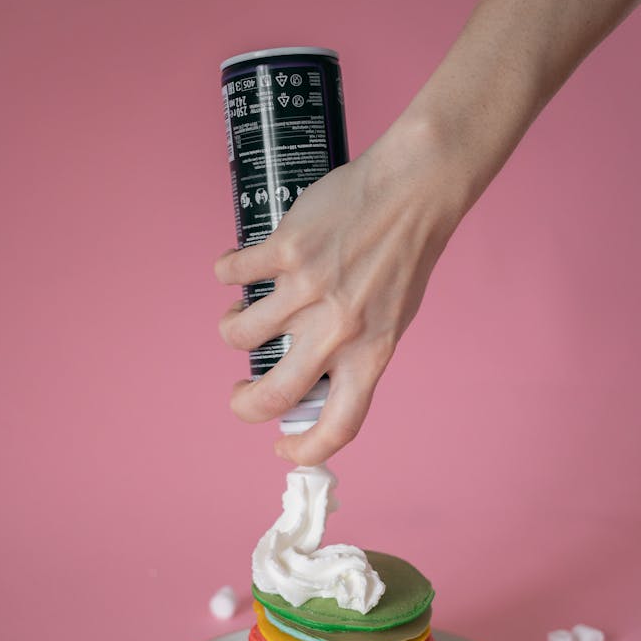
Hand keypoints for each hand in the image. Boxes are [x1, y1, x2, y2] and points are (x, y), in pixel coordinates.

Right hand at [215, 113, 466, 465]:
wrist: (414, 190)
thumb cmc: (404, 257)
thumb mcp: (393, 320)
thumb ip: (356, 353)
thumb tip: (312, 380)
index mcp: (371, 355)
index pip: (339, 427)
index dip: (306, 450)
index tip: (284, 448)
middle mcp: (338, 331)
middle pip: (272, 396)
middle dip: (244, 405)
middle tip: (241, 394)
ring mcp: (308, 290)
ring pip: (238, 334)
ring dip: (232, 329)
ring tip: (244, 314)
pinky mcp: (286, 250)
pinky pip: (233, 273)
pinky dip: (227, 273)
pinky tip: (237, 267)